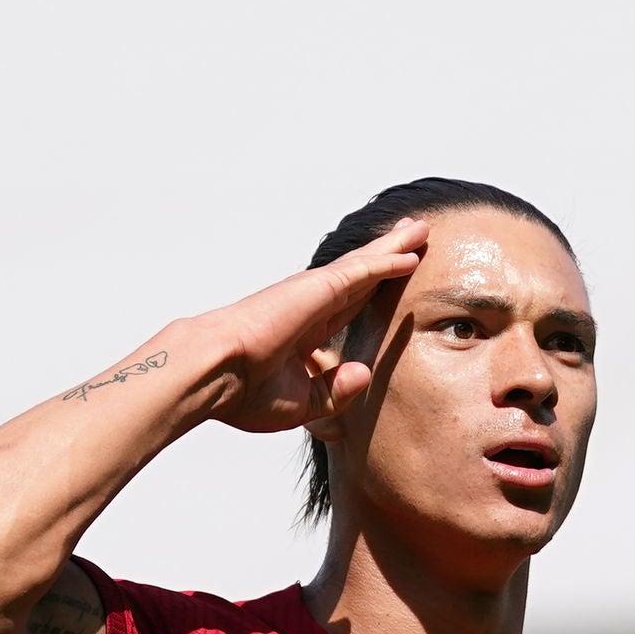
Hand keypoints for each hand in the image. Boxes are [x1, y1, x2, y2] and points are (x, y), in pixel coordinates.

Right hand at [196, 219, 431, 434]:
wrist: (215, 375)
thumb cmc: (242, 391)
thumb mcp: (301, 403)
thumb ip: (334, 392)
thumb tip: (363, 374)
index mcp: (303, 332)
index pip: (348, 306)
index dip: (371, 291)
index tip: (388, 280)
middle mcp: (310, 307)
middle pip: (361, 276)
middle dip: (387, 257)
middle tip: (412, 237)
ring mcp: (313, 294)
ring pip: (365, 265)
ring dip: (394, 248)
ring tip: (420, 230)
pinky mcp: (317, 289)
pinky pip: (363, 271)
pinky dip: (388, 261)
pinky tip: (411, 254)